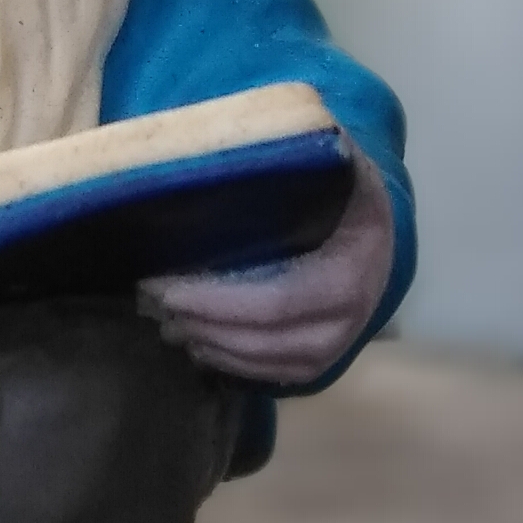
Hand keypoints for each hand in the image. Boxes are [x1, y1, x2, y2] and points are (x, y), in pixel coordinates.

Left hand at [141, 151, 397, 385]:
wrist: (373, 223)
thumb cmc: (337, 184)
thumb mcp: (329, 156)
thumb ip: (296, 151)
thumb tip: (251, 147)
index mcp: (355, 259)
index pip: (278, 298)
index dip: (213, 300)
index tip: (160, 283)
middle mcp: (356, 310)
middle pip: (265, 336)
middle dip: (199, 322)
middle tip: (148, 301)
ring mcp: (343, 340)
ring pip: (266, 361)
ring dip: (209, 344)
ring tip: (163, 320)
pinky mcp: (325, 359)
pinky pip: (274, 375)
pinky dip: (229, 362)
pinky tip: (195, 341)